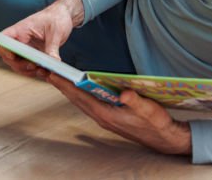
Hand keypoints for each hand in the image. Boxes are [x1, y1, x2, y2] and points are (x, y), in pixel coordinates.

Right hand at [0, 0, 81, 78]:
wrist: (62, 16)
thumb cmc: (56, 18)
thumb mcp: (56, 33)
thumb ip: (52, 48)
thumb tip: (53, 62)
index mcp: (21, 30)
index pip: (4, 39)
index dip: (4, 49)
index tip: (12, 56)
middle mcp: (20, 40)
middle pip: (9, 56)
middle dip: (19, 65)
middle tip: (34, 66)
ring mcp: (26, 48)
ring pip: (17, 64)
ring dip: (27, 71)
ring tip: (42, 71)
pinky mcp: (33, 55)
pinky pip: (28, 66)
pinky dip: (34, 72)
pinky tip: (45, 72)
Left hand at [47, 79, 191, 155]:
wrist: (163, 138)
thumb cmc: (156, 123)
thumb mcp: (149, 110)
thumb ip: (136, 102)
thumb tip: (124, 94)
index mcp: (107, 114)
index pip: (81, 97)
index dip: (66, 85)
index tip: (53, 75)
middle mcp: (102, 117)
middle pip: (76, 99)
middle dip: (62, 85)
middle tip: (47, 72)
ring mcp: (104, 118)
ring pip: (80, 102)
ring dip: (68, 90)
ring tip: (57, 78)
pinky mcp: (108, 117)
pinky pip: (88, 104)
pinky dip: (79, 95)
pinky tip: (76, 89)